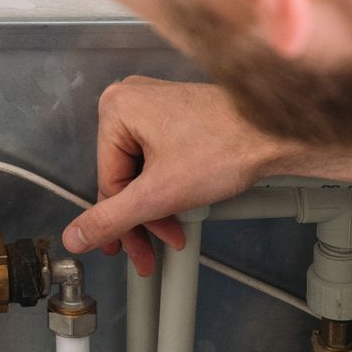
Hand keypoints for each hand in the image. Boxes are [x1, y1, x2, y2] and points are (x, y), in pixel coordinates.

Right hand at [62, 77, 297, 274]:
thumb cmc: (227, 147)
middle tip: (148, 252)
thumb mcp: (158, 195)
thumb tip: (74, 236)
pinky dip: (170, 187)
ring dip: (158, 208)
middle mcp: (132, 100)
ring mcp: (157, 105)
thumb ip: (110, 219)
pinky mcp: (178, 115)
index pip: (107, 182)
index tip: (132, 250)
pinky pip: (160, 159)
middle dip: (142, 219)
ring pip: (143, 172)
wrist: (277, 132)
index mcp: (116, 109)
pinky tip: (183, 209)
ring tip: (174, 233)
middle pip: (124, 178)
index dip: (123, 223)